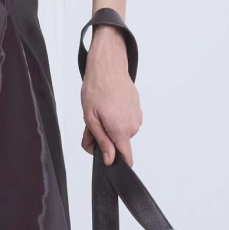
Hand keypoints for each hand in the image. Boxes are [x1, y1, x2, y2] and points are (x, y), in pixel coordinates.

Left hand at [80, 28, 141, 166]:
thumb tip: (109, 159)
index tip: (108, 162)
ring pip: (121, 132)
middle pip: (118, 144)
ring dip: (109, 127)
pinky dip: (116, 119)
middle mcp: (132, 125)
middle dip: (104, 139)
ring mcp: (137, 117)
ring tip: (100, 111)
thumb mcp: (90, 118)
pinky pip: (125, 122)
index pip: (126, 157)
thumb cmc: (96, 89)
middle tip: (91, 124)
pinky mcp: (137, 110)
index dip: (116, 162)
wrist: (108, 67)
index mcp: (120, 130)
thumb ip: (101, 141)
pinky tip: (109, 106)